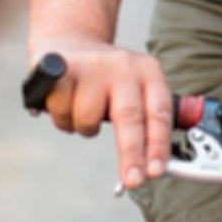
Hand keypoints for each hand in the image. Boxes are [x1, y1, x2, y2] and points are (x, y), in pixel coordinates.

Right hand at [28, 37, 172, 192]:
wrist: (72, 41)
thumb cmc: (108, 79)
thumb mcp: (138, 89)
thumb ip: (149, 121)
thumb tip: (159, 165)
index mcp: (149, 73)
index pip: (159, 112)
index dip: (159, 145)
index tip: (156, 171)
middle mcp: (124, 66)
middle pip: (130, 117)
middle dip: (132, 154)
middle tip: (133, 180)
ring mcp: (93, 64)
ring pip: (88, 118)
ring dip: (83, 127)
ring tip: (83, 112)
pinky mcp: (62, 66)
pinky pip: (61, 109)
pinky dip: (61, 117)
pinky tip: (65, 102)